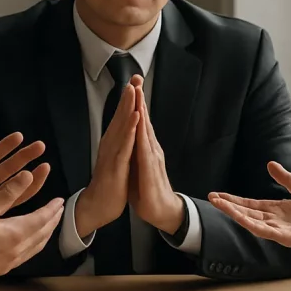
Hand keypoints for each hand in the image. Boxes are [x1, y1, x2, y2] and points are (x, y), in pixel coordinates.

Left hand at [0, 126, 49, 254]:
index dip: (3, 148)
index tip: (19, 136)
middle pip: (5, 170)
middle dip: (23, 158)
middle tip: (41, 147)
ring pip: (11, 189)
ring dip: (28, 178)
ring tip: (46, 167)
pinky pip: (8, 209)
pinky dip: (22, 201)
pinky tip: (36, 195)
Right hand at [0, 171, 64, 287]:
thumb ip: (7, 192)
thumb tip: (28, 176)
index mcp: (17, 234)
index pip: (42, 218)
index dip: (52, 208)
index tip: (60, 200)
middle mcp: (19, 250)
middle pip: (43, 233)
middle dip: (53, 220)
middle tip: (59, 210)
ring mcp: (11, 262)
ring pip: (37, 245)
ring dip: (46, 233)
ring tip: (49, 224)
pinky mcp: (2, 269)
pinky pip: (27, 254)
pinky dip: (35, 244)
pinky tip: (29, 243)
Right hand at [74, 81, 139, 237]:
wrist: (97, 207)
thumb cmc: (110, 184)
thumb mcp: (117, 160)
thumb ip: (121, 144)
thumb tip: (127, 129)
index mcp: (112, 143)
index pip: (121, 117)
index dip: (128, 99)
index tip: (136, 81)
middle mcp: (109, 145)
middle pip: (120, 116)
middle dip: (128, 97)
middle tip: (135, 77)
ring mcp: (111, 155)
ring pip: (121, 128)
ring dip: (128, 108)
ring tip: (134, 91)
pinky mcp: (115, 167)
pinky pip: (124, 146)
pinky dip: (130, 131)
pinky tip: (136, 119)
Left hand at [128, 78, 184, 233]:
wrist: (162, 211)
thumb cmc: (148, 189)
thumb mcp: (138, 165)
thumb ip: (135, 150)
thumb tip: (129, 136)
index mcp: (146, 148)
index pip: (140, 121)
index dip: (136, 103)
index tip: (130, 84)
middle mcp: (151, 149)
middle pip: (145, 120)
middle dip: (140, 99)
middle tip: (136, 78)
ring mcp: (153, 158)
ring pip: (146, 131)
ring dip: (142, 112)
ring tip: (138, 95)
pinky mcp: (151, 171)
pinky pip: (145, 151)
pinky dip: (142, 137)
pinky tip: (139, 126)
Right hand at [207, 161, 290, 266]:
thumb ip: (286, 179)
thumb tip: (270, 164)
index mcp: (276, 210)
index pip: (249, 204)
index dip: (234, 200)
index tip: (217, 195)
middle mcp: (273, 221)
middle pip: (246, 212)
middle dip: (228, 206)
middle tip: (211, 198)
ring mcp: (278, 230)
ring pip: (251, 222)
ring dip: (235, 214)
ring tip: (220, 205)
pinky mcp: (287, 237)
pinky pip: (267, 231)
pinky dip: (253, 225)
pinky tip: (241, 219)